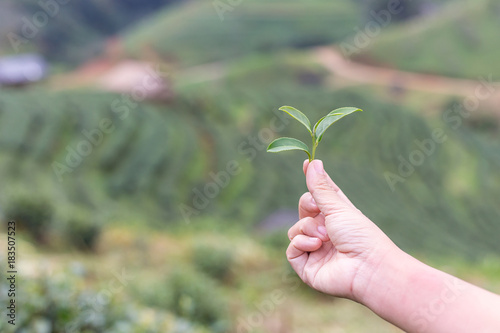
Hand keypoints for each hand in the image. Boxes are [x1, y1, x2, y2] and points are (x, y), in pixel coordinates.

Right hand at [286, 160, 398, 300]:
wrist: (368, 268)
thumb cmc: (360, 235)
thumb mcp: (338, 206)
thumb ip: (320, 187)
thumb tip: (313, 161)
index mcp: (337, 217)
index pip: (319, 196)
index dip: (313, 181)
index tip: (306, 162)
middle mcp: (325, 233)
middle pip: (303, 211)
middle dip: (308, 207)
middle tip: (317, 209)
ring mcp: (315, 250)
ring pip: (295, 230)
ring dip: (307, 229)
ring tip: (325, 237)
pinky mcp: (307, 267)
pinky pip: (291, 249)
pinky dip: (301, 243)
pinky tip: (316, 245)